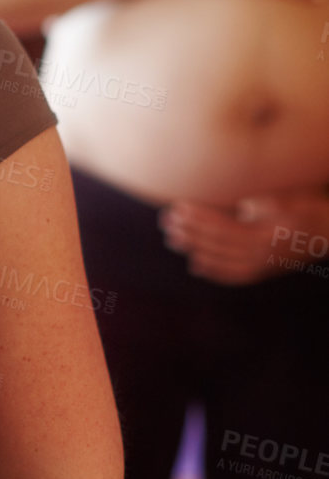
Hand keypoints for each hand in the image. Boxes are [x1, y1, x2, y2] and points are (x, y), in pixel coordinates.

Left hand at [159, 188, 328, 283]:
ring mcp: (262, 266)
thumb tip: (244, 207)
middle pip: (216, 243)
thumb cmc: (312, 213)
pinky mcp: (265, 271)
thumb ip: (270, 204)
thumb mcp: (296, 202)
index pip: (222, 227)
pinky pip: (235, 276)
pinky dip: (214, 271)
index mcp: (265, 237)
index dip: (198, 217)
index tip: (178, 207)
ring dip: (194, 249)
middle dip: (190, 232)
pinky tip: (196, 266)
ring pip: (221, 260)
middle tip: (165, 222)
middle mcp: (260, 255)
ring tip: (172, 239)